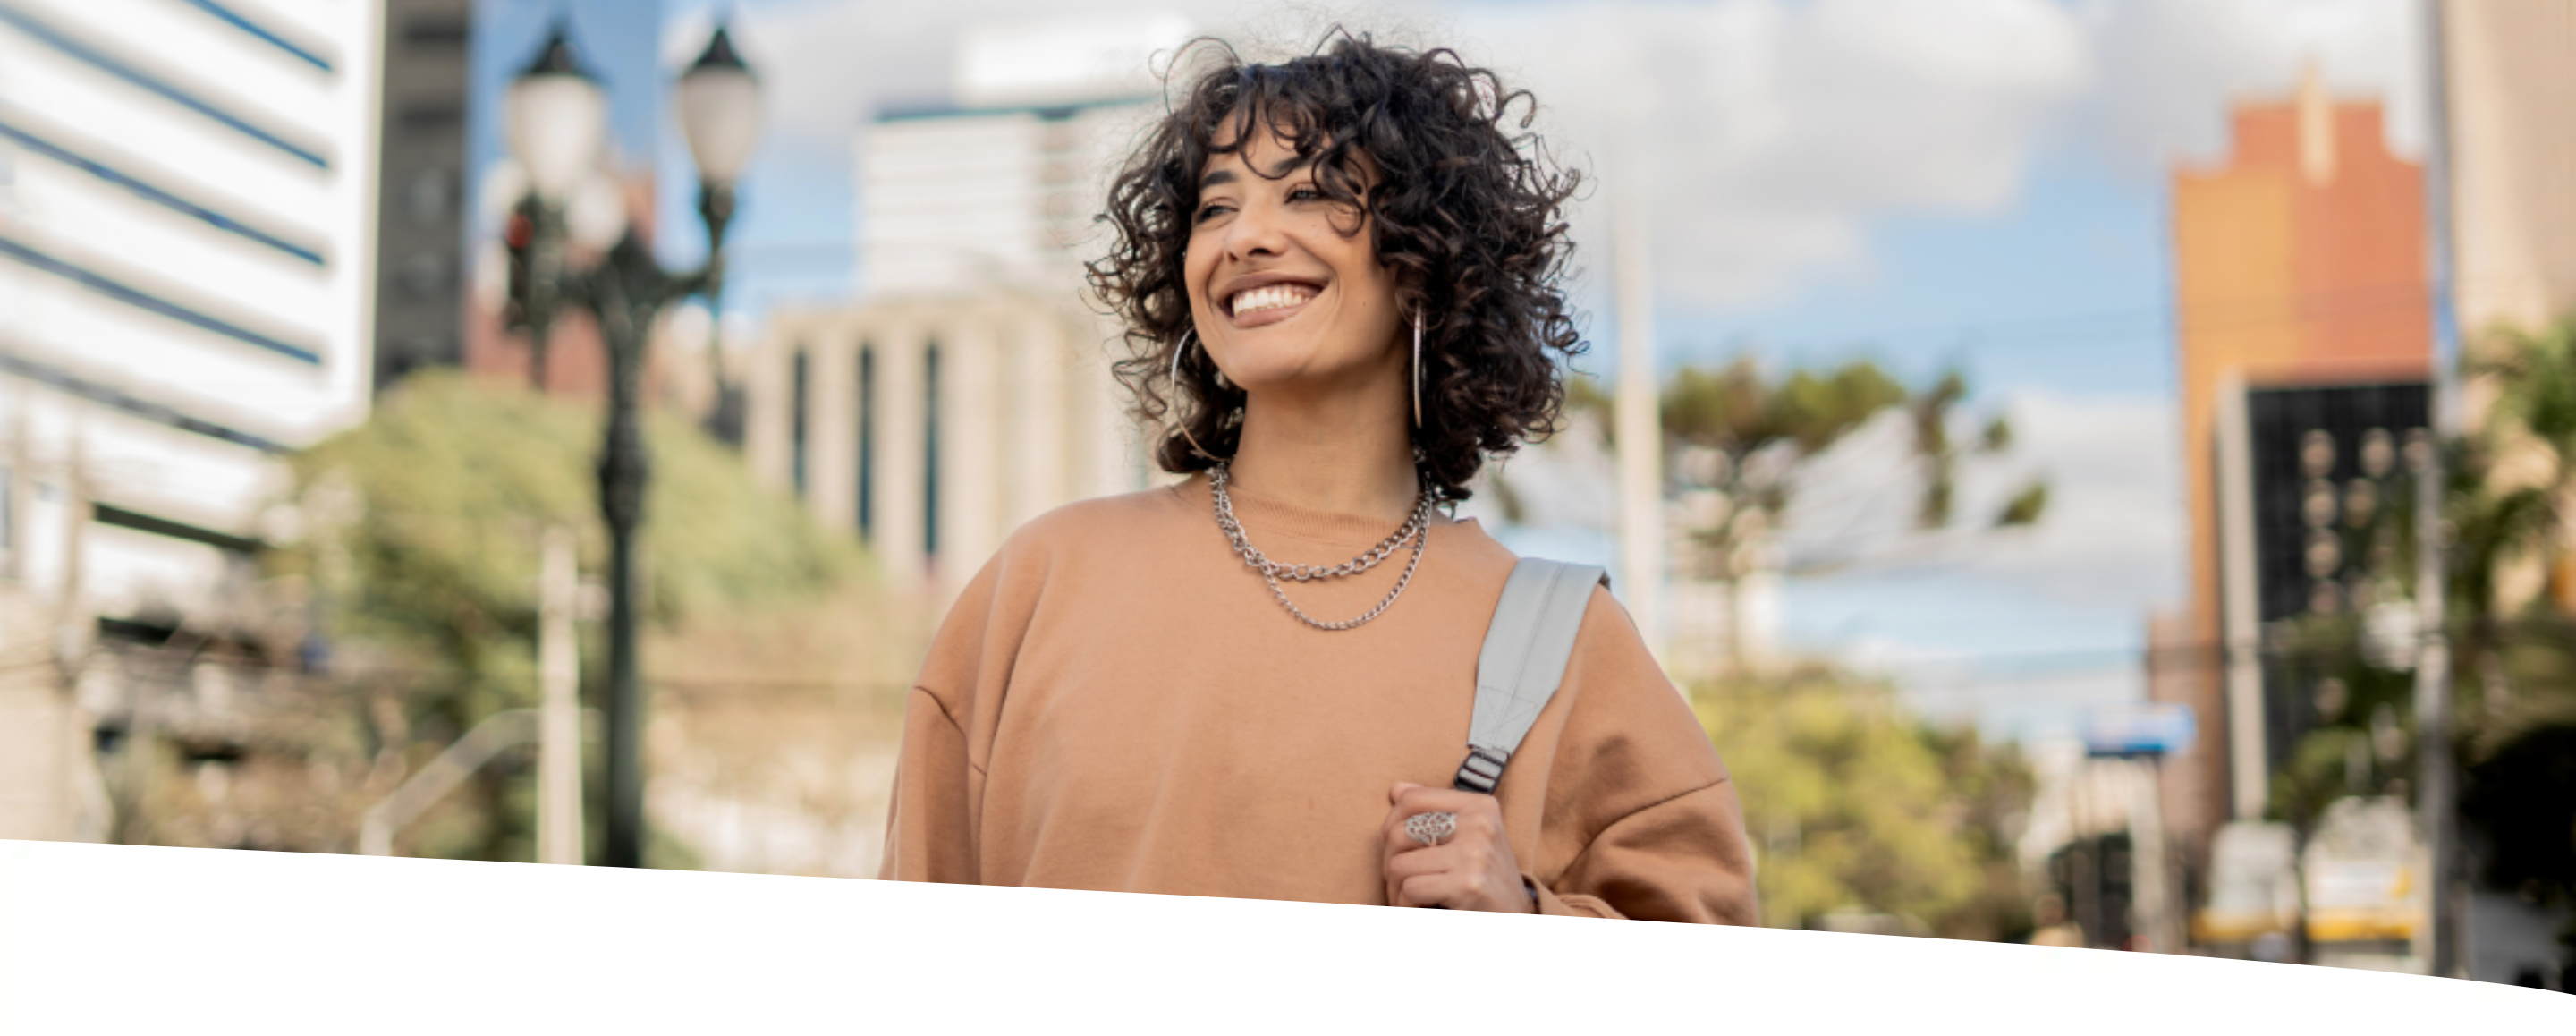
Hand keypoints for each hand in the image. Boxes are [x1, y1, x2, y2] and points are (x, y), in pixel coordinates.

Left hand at [1380, 782, 1535, 912]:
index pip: (1413, 798)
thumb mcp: (1471, 838)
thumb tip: (1396, 789)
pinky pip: (1410, 889)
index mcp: (1480, 806)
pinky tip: (1419, 910)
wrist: (1517, 919)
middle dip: (1389, 863)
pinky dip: (1406, 905)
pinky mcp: (1467, 884)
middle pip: (1400, 833)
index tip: (1394, 847)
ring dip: (1395, 889)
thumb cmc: (1486, 879)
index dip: (1390, 823)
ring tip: (1407, 898)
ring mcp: (1475, 853)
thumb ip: (1436, 812)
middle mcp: (1480, 824)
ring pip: (1399, 865)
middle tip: (1398, 882)